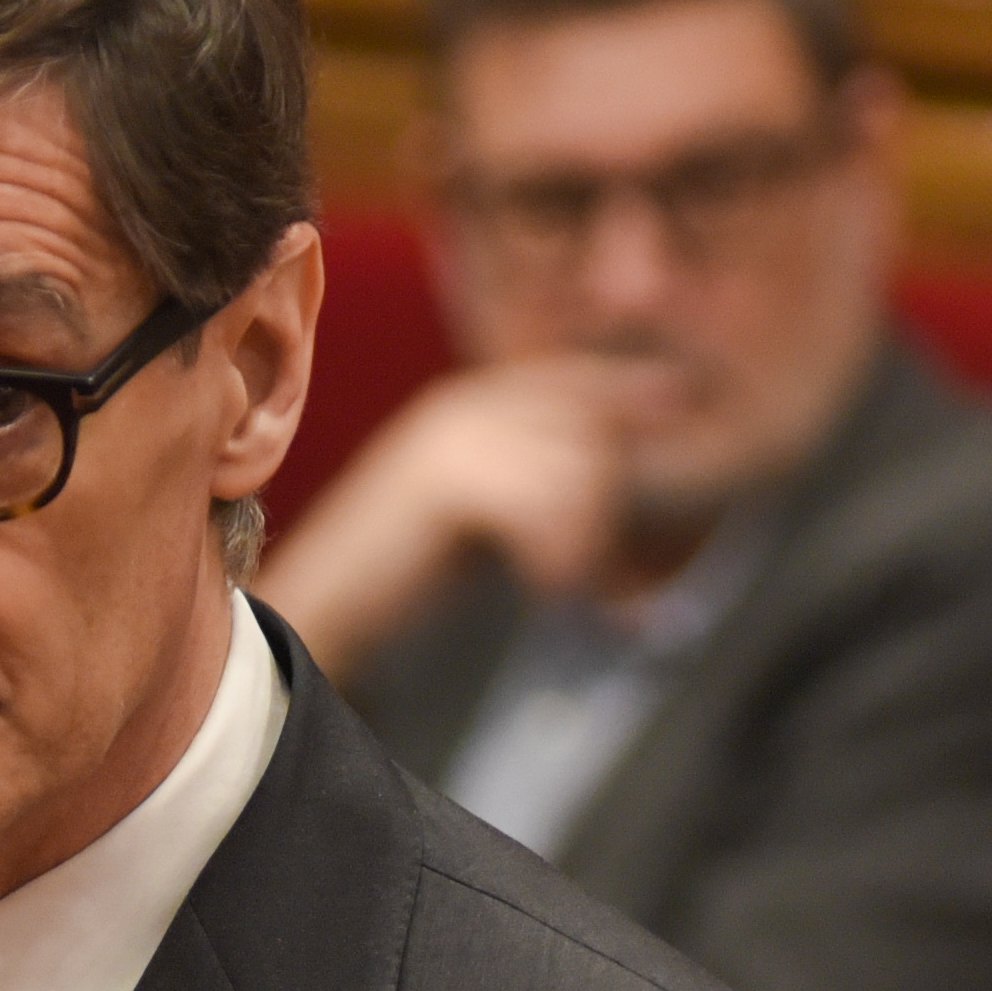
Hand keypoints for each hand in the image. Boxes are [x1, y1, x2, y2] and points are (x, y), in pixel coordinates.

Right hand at [257, 362, 627, 669]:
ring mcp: (448, 440)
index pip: (564, 379)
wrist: (312, 611)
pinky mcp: (444, 482)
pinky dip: (558, 558)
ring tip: (590, 595)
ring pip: (574, 471)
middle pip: (585, 429)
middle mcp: (456, 409)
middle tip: (637, 581)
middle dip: (621, 504)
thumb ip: (521, 487)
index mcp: (458, 407)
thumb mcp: (465, 516)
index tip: (679, 399)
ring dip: (593, 544)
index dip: (625, 386)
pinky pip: (543, 510)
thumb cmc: (386, 577)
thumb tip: (602, 483)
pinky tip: (547, 593)